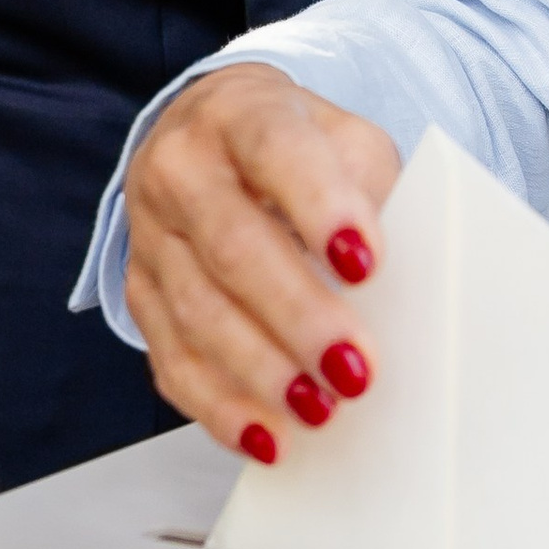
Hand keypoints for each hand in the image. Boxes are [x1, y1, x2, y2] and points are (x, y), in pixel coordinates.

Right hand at [122, 64, 400, 461]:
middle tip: (354, 369)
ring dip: (261, 371)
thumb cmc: (302, 147)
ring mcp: (150, 233)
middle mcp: (181, 167)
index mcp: (241, 112)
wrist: (218, 134)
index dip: (320, 206)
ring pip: (197, 310)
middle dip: (297, 315)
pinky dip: (219, 405)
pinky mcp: (140, 292)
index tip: (366, 264)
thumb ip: (373, 196)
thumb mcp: (348, 142)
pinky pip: (170, 357)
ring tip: (319, 409)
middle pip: (233, 246)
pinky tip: (266, 436)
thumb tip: (408, 287)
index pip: (277, 150)